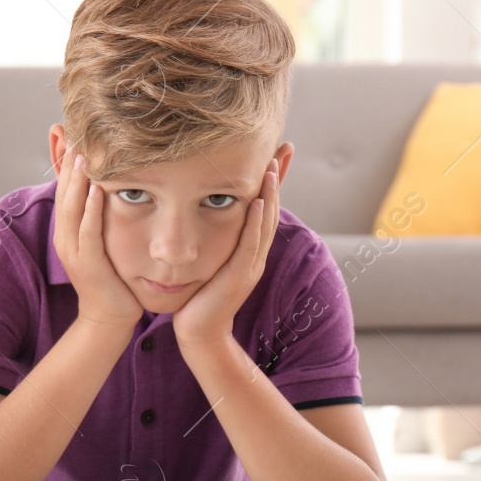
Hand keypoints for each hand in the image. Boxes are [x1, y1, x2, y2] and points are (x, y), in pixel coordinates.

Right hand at [55, 145, 142, 331]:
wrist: (109, 317)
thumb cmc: (112, 277)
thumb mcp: (102, 240)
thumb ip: (100, 214)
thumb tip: (106, 185)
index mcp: (67, 229)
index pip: (65, 187)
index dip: (65, 159)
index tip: (71, 131)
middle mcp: (64, 236)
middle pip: (64, 192)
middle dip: (68, 161)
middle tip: (75, 131)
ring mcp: (73, 250)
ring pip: (72, 208)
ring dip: (77, 180)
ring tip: (83, 153)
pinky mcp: (88, 263)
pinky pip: (88, 231)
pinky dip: (91, 210)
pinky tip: (98, 190)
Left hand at [173, 157, 280, 352]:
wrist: (197, 333)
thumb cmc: (197, 297)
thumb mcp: (208, 260)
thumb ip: (211, 238)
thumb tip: (200, 212)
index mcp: (248, 249)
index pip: (264, 206)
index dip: (271, 180)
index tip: (274, 152)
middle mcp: (255, 254)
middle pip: (271, 208)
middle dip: (277, 177)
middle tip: (283, 147)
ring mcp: (250, 265)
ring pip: (265, 223)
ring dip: (270, 193)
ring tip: (272, 166)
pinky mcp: (240, 276)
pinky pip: (251, 243)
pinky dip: (257, 221)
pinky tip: (259, 201)